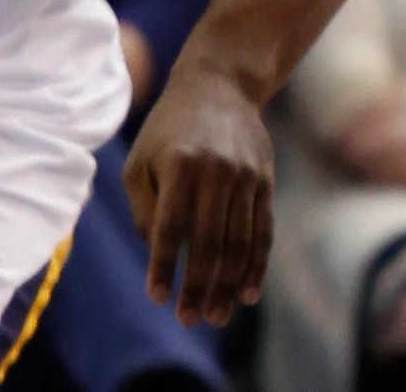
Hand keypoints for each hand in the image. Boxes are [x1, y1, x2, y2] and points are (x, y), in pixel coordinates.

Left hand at [121, 61, 274, 327]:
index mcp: (180, 164)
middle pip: (209, 240)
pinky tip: (248, 293)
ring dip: (228, 284)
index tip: (158, 297)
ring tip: (216, 315)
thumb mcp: (140, 160)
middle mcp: (217, 170)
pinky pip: (262, 231)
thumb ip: (144, 208)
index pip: (171, 226)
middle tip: (189, 319)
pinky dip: (256, 265)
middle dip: (199, 285)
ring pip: (239, 241)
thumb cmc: (168, 130)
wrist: (220, 86)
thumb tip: (157, 252)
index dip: (164, 265)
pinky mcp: (265, 181)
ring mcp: (246, 176)